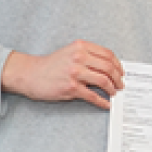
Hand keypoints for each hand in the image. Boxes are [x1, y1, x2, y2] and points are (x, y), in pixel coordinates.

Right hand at [1, 41, 123, 110]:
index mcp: (81, 47)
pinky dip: (102, 101)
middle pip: (109, 68)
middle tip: (120, 85)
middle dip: (118, 78)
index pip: (108, 54)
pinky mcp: (71, 87)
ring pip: (104, 81)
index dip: (118, 65)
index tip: (121, 72)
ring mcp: (75, 73)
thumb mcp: (71, 52)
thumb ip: (89, 56)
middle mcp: (79, 57)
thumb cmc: (51, 64)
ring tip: (114, 93)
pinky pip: (93, 96)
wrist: (30, 74)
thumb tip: (110, 68)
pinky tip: (106, 103)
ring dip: (112, 89)